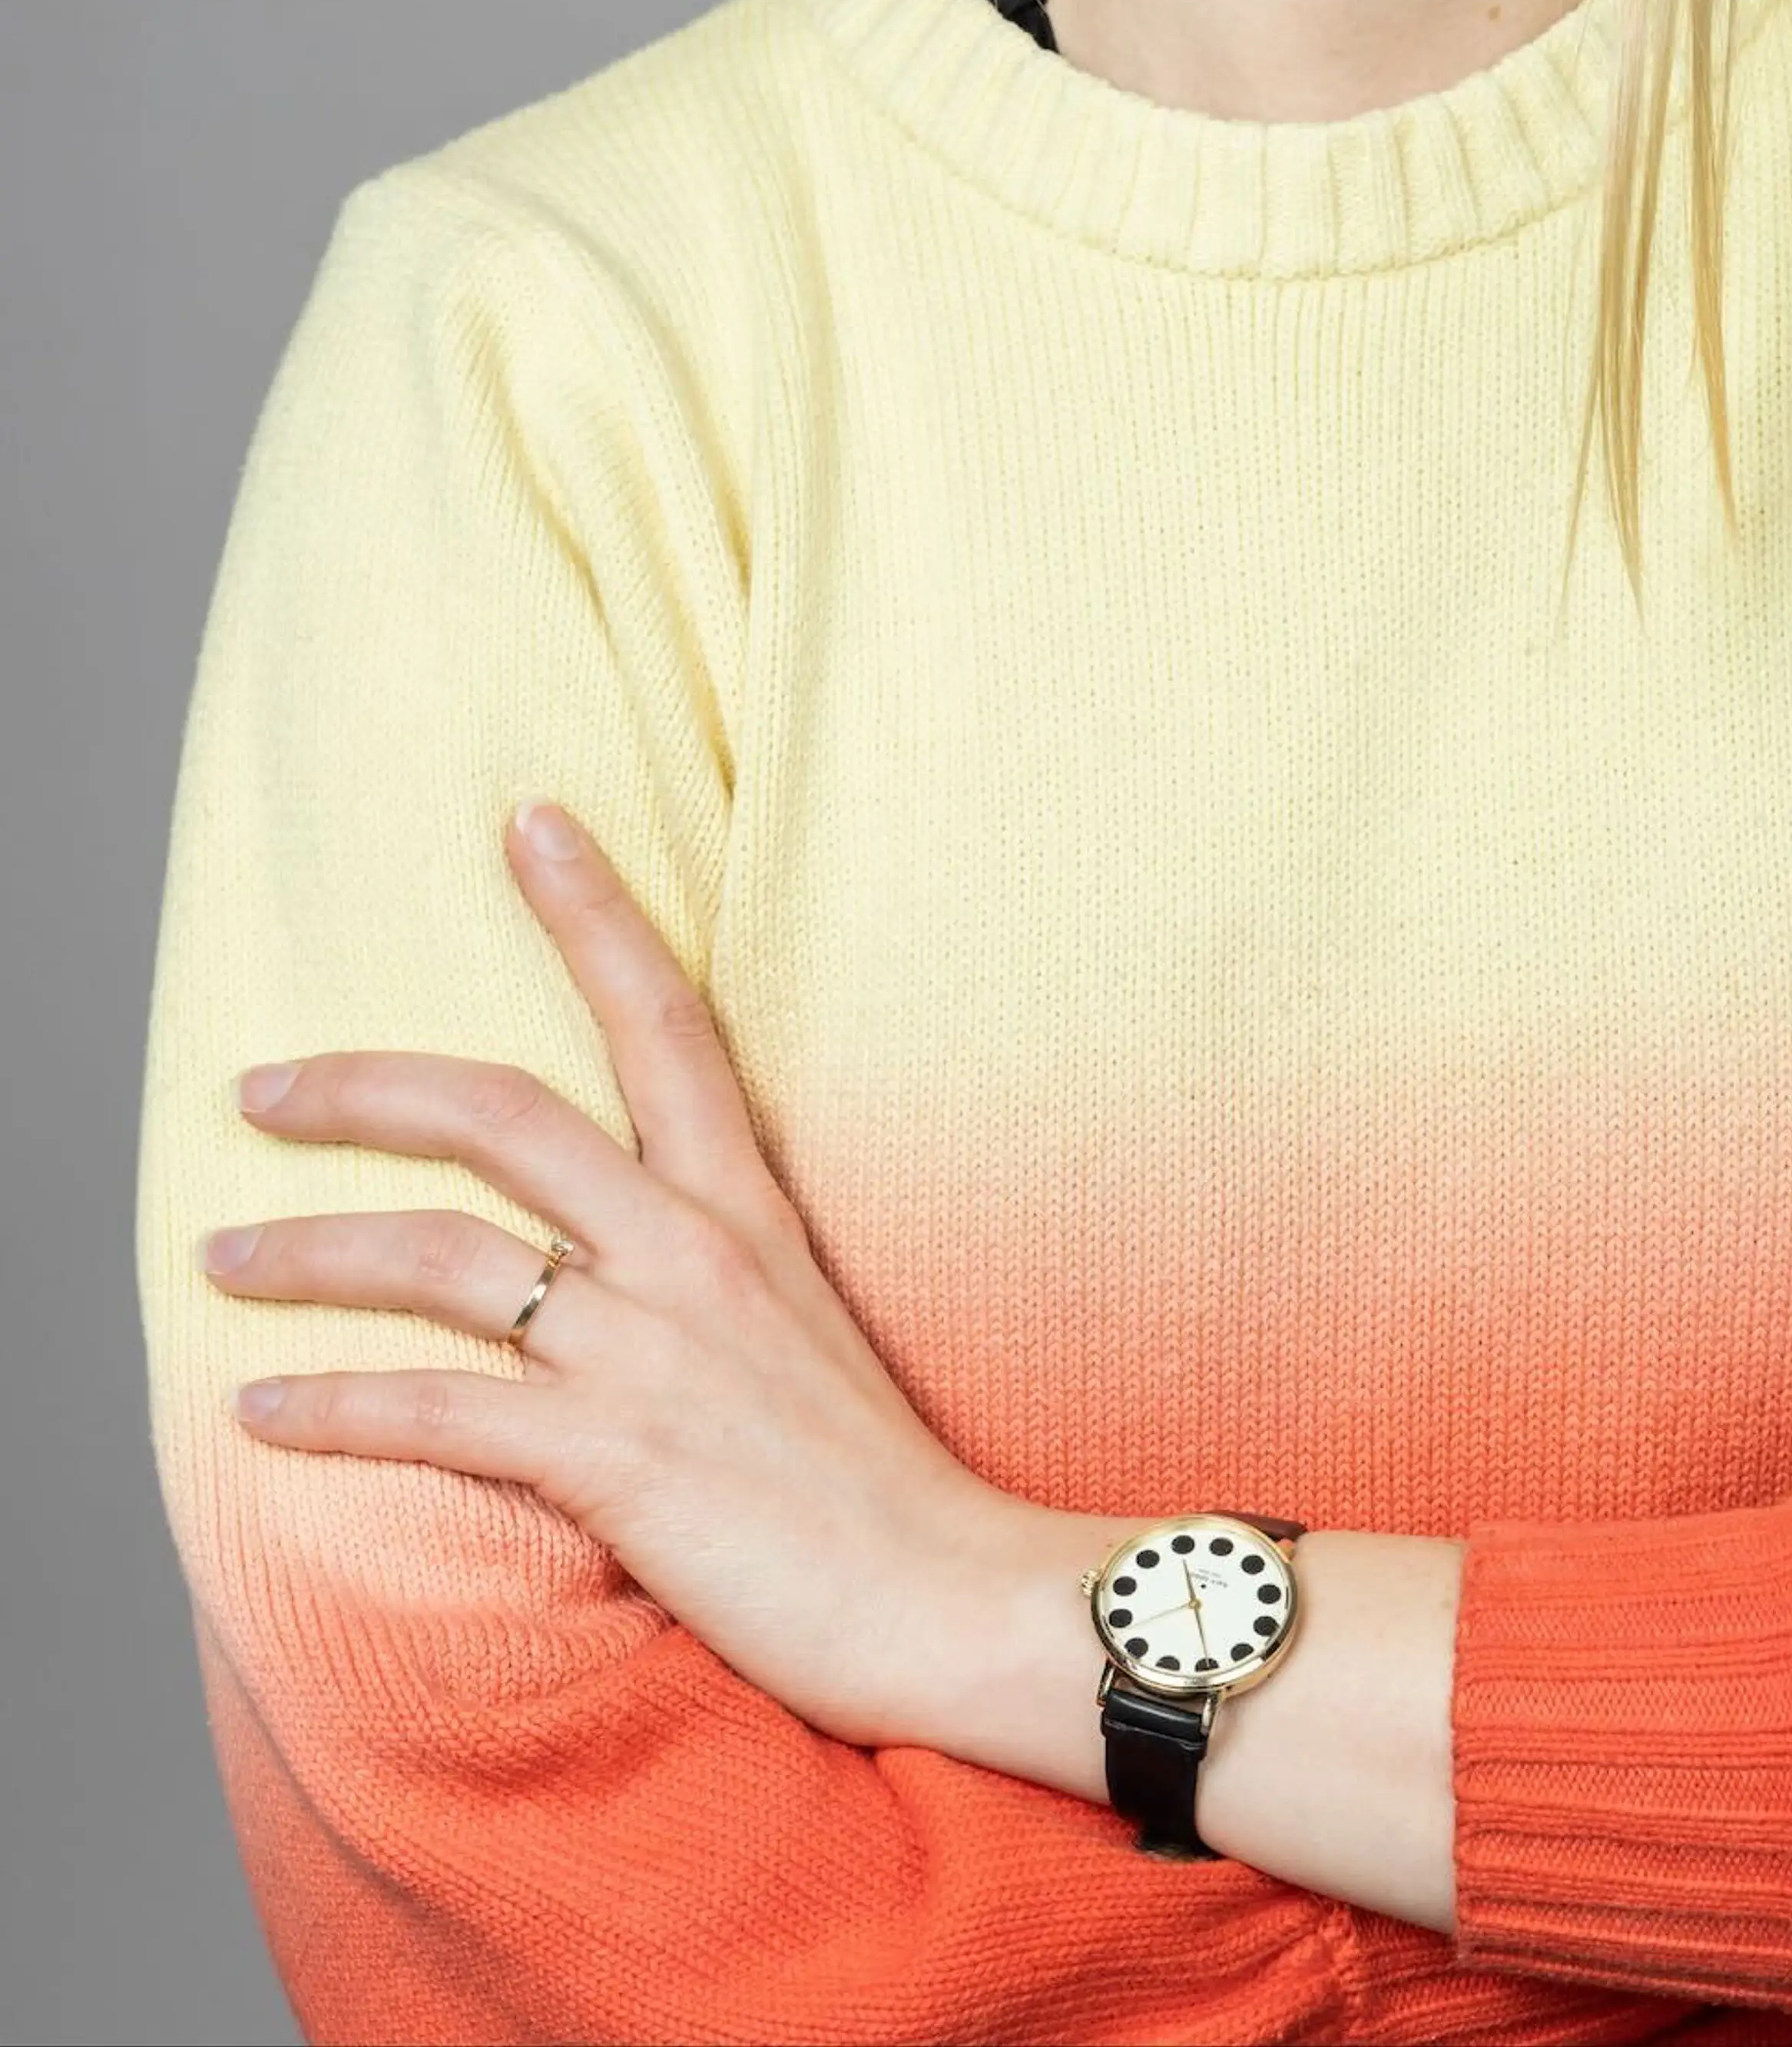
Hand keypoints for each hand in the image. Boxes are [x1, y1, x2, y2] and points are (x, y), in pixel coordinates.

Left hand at [200, 796, 1017, 1750]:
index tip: (530, 821)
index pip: (662, 1017)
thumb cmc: (876, 1479)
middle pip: (502, 1113)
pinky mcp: (610, 1456)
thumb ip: (714, 1275)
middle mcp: (690, 1249)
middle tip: (258, 1086)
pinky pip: (434, 1413)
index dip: (592, 910)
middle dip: (362, 1087)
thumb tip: (622, 1264)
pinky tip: (261, 1414)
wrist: (948, 1592)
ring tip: (220, 1259)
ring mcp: (647, 1349)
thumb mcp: (805, 1328)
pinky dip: (332, 1409)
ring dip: (308, 1252)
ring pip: (438, 1257)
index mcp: (746, 1205)